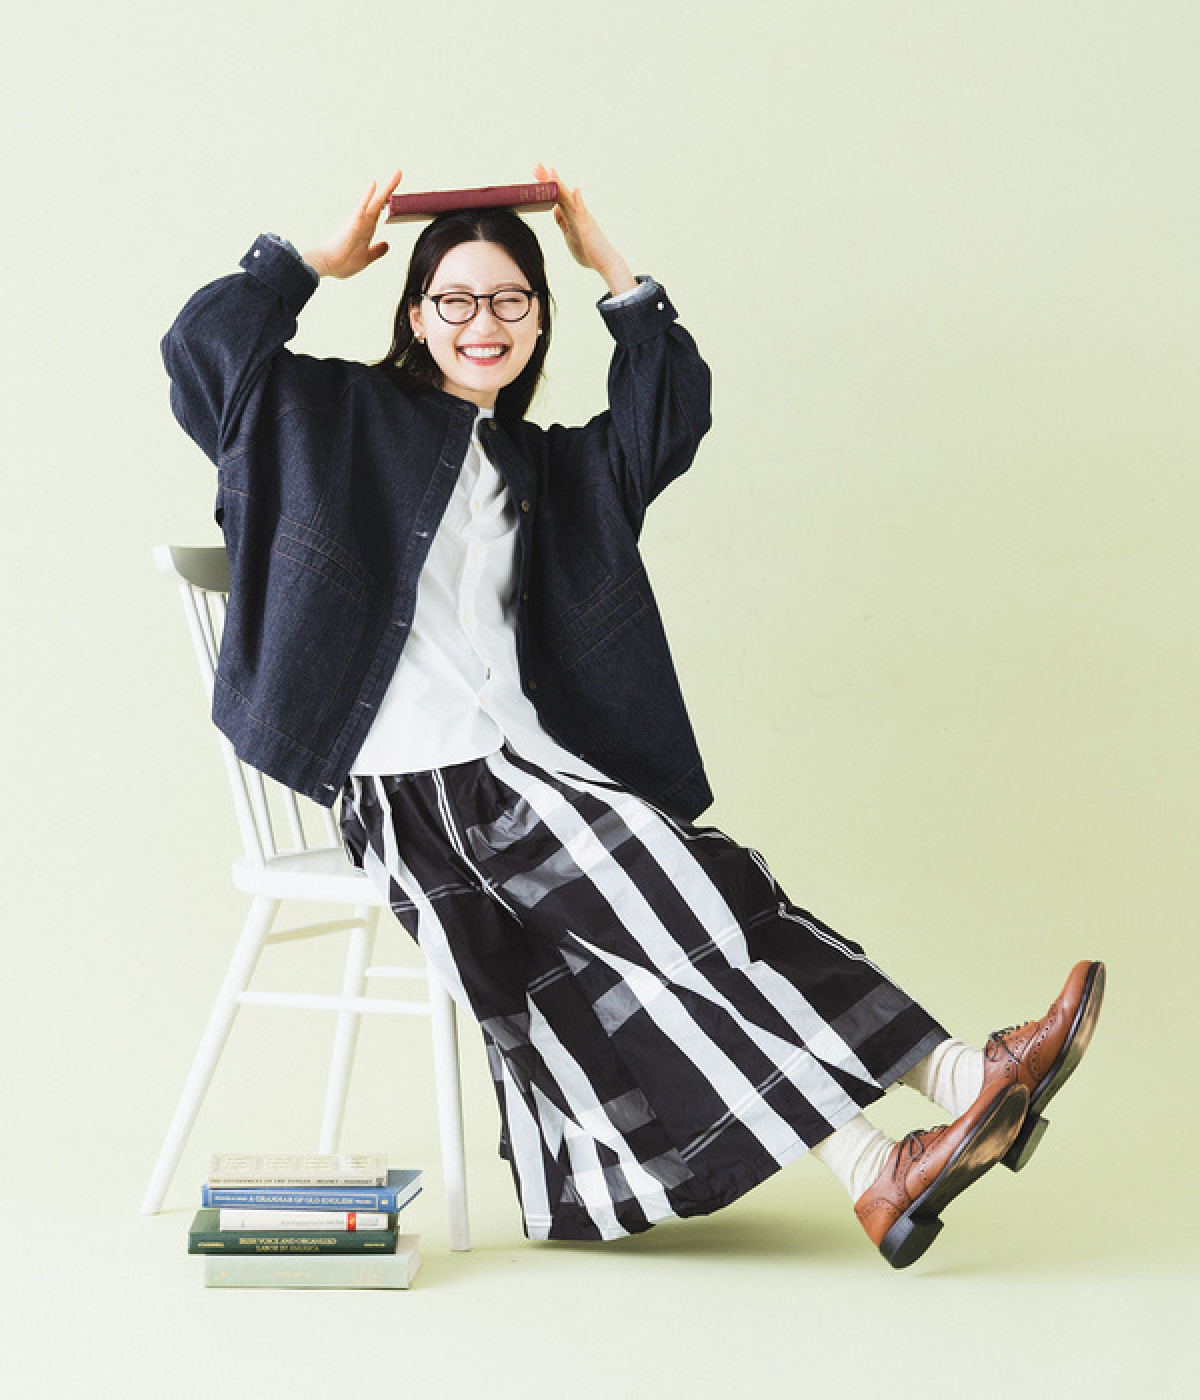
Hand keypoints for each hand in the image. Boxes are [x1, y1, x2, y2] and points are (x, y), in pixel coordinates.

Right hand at [303, 170, 402, 279]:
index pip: (380, 211)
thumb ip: (377, 251)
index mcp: (367, 229)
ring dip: (386, 188)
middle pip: (380, 202)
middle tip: (399, 173)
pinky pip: (361, 208)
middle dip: (390, 188)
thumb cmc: (342, 263)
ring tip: (397, 174)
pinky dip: (367, 196)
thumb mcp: (366, 258)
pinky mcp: (353, 224)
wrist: (327, 266)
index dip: (390, 202)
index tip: (398, 193)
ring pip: (375, 201)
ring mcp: (358, 221)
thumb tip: (387, 245)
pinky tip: (374, 184)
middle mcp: (364, 222)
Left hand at [535, 164, 635, 296]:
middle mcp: (576, 212)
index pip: (555, 196)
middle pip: (560, 193)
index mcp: (570, 215)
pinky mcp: (588, 228)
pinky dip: (578, 202)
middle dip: (548, 180)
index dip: (546, 185)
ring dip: (559, 185)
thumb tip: (555, 210)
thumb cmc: (589, 251)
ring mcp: (582, 218)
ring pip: (568, 199)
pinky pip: (582, 213)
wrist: (605, 263)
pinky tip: (575, 191)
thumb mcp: (569, 235)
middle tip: (536, 165)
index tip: (536, 172)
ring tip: (550, 172)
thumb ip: (563, 222)